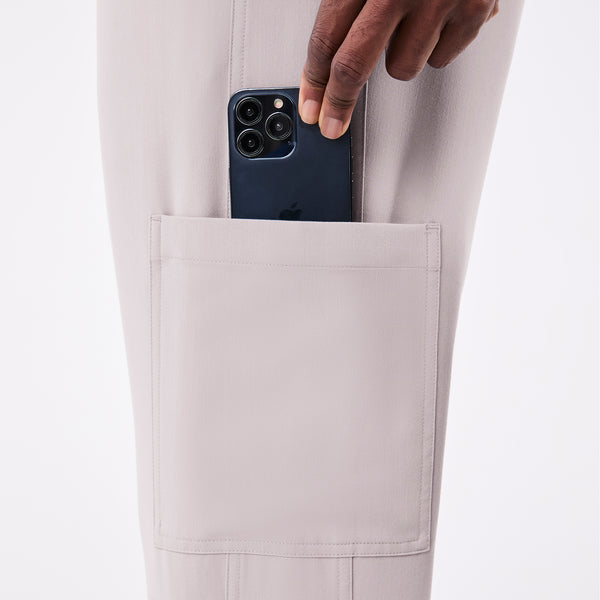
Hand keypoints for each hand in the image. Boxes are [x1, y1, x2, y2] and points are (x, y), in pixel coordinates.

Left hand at [299, 0, 499, 138]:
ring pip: (402, 67)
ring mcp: (442, 0)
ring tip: (410, 22)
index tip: (311, 104)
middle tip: (331, 122)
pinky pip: (441, 58)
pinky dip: (435, 45)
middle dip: (339, 101)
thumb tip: (328, 47)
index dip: (314, 78)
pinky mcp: (476, 10)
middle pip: (355, 65)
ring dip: (399, 54)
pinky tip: (436, 18)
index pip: (328, 38)